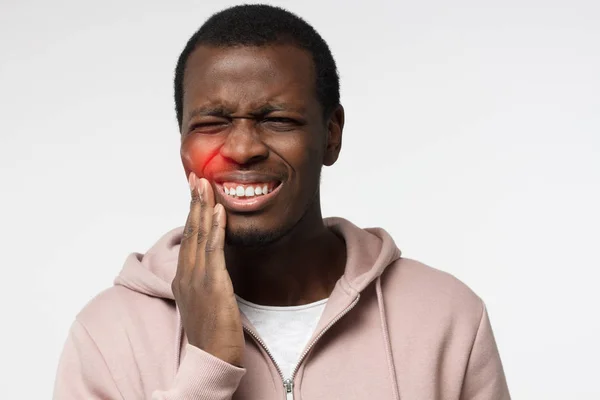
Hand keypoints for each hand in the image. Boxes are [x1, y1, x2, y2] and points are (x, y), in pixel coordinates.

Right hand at [172, 173, 244, 366]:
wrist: (211, 358)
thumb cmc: (211, 331)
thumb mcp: (204, 300)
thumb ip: (206, 278)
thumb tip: (214, 261)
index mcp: (183, 277)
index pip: (187, 238)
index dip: (191, 212)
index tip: (195, 191)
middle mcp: (186, 275)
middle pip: (190, 231)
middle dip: (194, 202)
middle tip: (197, 177)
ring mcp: (197, 280)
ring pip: (199, 236)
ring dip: (202, 208)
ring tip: (205, 184)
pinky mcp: (213, 286)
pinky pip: (213, 252)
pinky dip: (215, 230)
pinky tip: (218, 212)